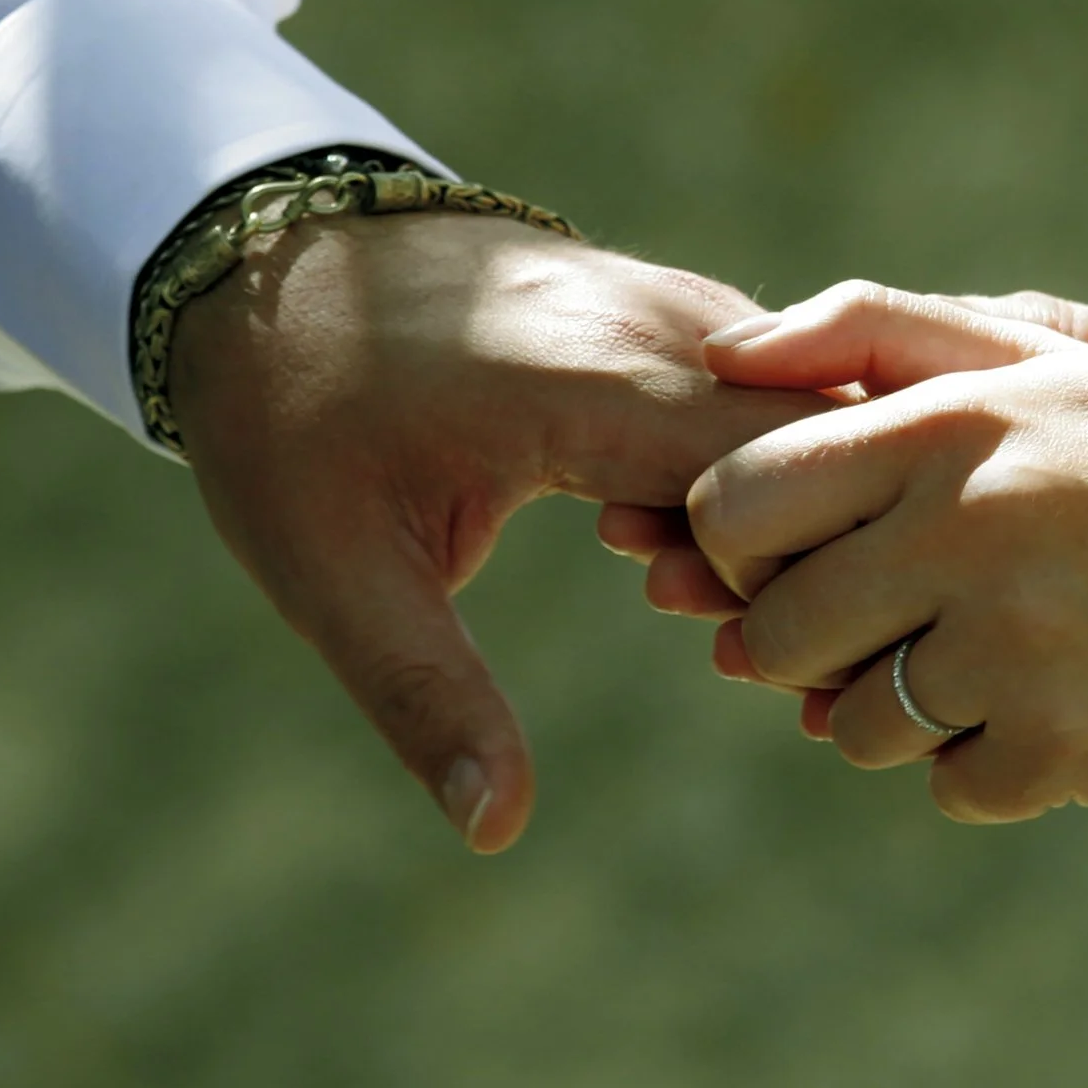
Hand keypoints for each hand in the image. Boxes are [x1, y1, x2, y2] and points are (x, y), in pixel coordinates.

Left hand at [168, 212, 829, 851]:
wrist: (258, 256)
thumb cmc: (291, 415)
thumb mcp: (333, 573)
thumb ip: (428, 697)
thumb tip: (494, 831)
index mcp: (594, 381)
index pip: (778, 491)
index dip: (780, 590)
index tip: (729, 662)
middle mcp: (665, 322)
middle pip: (829, 445)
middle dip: (816, 558)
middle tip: (742, 652)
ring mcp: (681, 300)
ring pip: (821, 410)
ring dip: (802, 514)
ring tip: (716, 610)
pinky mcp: (680, 305)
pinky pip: (782, 387)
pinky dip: (781, 471)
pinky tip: (718, 548)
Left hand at [681, 283, 1087, 820]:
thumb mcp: (1037, 360)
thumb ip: (872, 331)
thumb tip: (718, 357)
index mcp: (942, 427)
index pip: (733, 506)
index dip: (748, 546)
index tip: (810, 552)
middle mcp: (965, 530)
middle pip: (776, 630)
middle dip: (813, 639)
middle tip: (900, 621)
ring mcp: (1012, 650)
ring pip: (849, 723)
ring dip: (903, 709)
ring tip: (1002, 657)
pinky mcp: (1060, 750)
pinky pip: (944, 786)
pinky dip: (990, 763)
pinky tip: (1063, 704)